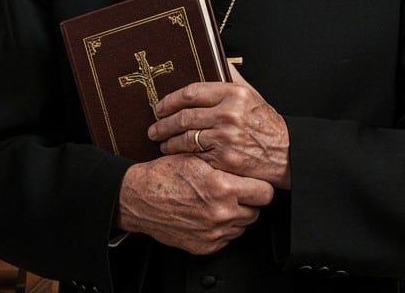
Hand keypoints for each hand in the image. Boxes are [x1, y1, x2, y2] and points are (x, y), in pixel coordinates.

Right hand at [116, 154, 272, 254]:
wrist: (139, 198)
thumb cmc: (165, 175)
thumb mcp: (198, 157)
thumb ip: (227, 162)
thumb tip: (249, 163)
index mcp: (222, 188)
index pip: (265, 193)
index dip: (260, 186)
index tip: (254, 183)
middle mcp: (221, 213)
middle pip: (256, 211)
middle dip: (249, 201)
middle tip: (235, 191)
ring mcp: (213, 232)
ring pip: (243, 225)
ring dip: (236, 214)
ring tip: (219, 201)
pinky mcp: (205, 246)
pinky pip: (227, 238)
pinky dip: (222, 228)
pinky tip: (209, 214)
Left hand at [149, 66, 291, 188]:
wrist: (288, 153)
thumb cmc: (268, 125)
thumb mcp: (253, 95)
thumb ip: (233, 77)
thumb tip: (217, 57)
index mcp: (235, 94)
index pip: (192, 92)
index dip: (171, 100)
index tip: (160, 106)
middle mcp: (229, 114)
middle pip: (184, 116)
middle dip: (163, 123)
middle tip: (154, 127)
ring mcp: (226, 137)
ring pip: (186, 137)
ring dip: (169, 141)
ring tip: (162, 142)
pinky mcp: (224, 158)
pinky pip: (195, 155)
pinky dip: (181, 155)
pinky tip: (176, 155)